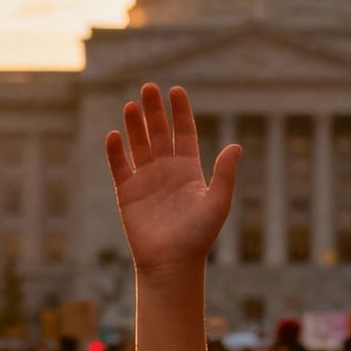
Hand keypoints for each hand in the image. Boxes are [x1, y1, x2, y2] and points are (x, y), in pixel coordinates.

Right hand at [106, 84, 240, 272]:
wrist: (172, 263)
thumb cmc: (198, 236)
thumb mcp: (217, 203)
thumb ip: (225, 174)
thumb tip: (236, 146)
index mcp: (189, 170)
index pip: (183, 133)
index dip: (179, 112)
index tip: (175, 90)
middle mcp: (166, 171)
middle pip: (159, 133)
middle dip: (154, 110)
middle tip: (148, 87)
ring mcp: (145, 180)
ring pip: (138, 145)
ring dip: (134, 125)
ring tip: (132, 104)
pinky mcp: (127, 193)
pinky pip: (119, 167)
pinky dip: (115, 151)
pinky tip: (114, 134)